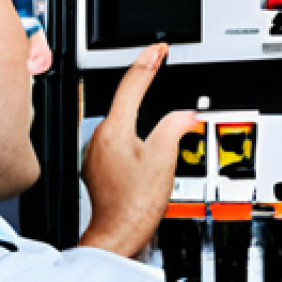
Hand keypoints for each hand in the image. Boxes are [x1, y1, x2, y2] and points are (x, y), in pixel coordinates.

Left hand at [78, 43, 200, 258]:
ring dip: (139, 115)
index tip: (157, 49)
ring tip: (155, 107)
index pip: (131, 84)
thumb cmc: (135, 203)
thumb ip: (175, 127)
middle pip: (125, 102)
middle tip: (159, 63)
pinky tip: (143, 146)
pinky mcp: (97, 167)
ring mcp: (95, 153)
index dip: (147, 62)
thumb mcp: (164, 159)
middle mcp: (99, 138)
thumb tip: (185, 116)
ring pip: (121, 123)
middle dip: (144, 85)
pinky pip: (116, 142)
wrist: (117, 232)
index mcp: (114, 130)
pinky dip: (132, 137)